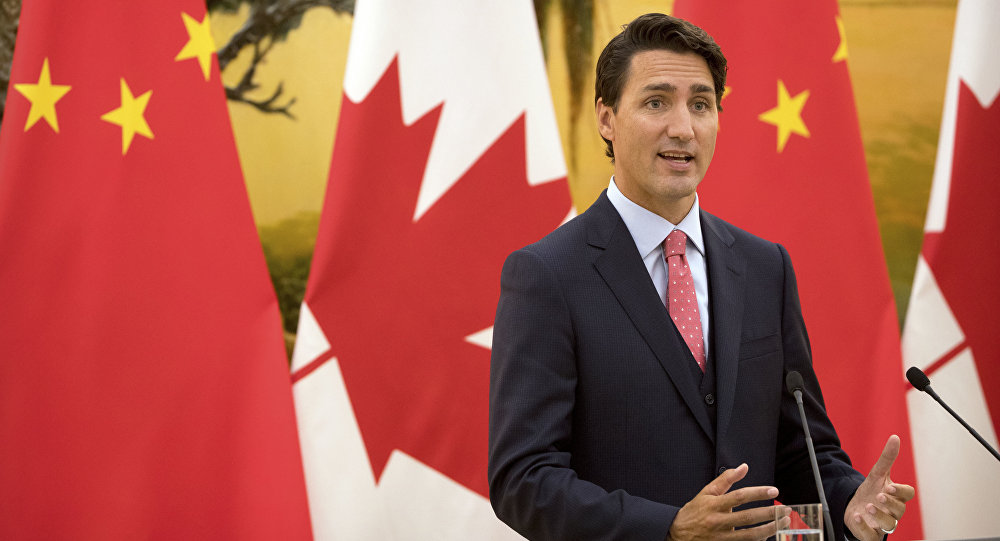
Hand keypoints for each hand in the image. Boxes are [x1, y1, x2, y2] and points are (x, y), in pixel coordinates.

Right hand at [666, 463, 788, 540]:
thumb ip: (726, 479)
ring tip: (783, 523)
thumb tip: (743, 467)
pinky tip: (770, 534)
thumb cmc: (695, 511)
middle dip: (769, 514)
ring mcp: (721, 536)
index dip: (757, 493)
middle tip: (785, 510)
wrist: (678, 532)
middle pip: (747, 518)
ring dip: (769, 529)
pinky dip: (759, 540)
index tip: (773, 490)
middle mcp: (717, 521)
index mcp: (713, 504)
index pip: (739, 496)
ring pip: (749, 535)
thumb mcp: (707, 491)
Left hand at [844, 435, 914, 540]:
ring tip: (867, 506)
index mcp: (897, 496)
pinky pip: (872, 536)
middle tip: (878, 496)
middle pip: (899, 510)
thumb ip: (887, 458)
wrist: (855, 506)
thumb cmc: (871, 491)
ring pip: (889, 525)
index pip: (908, 494)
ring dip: (880, 516)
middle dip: (890, 504)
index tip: (890, 486)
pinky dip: (864, 528)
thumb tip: (894, 437)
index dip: (901, 491)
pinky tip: (857, 517)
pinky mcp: (872, 534)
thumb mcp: (877, 474)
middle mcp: (893, 511)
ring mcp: (883, 524)